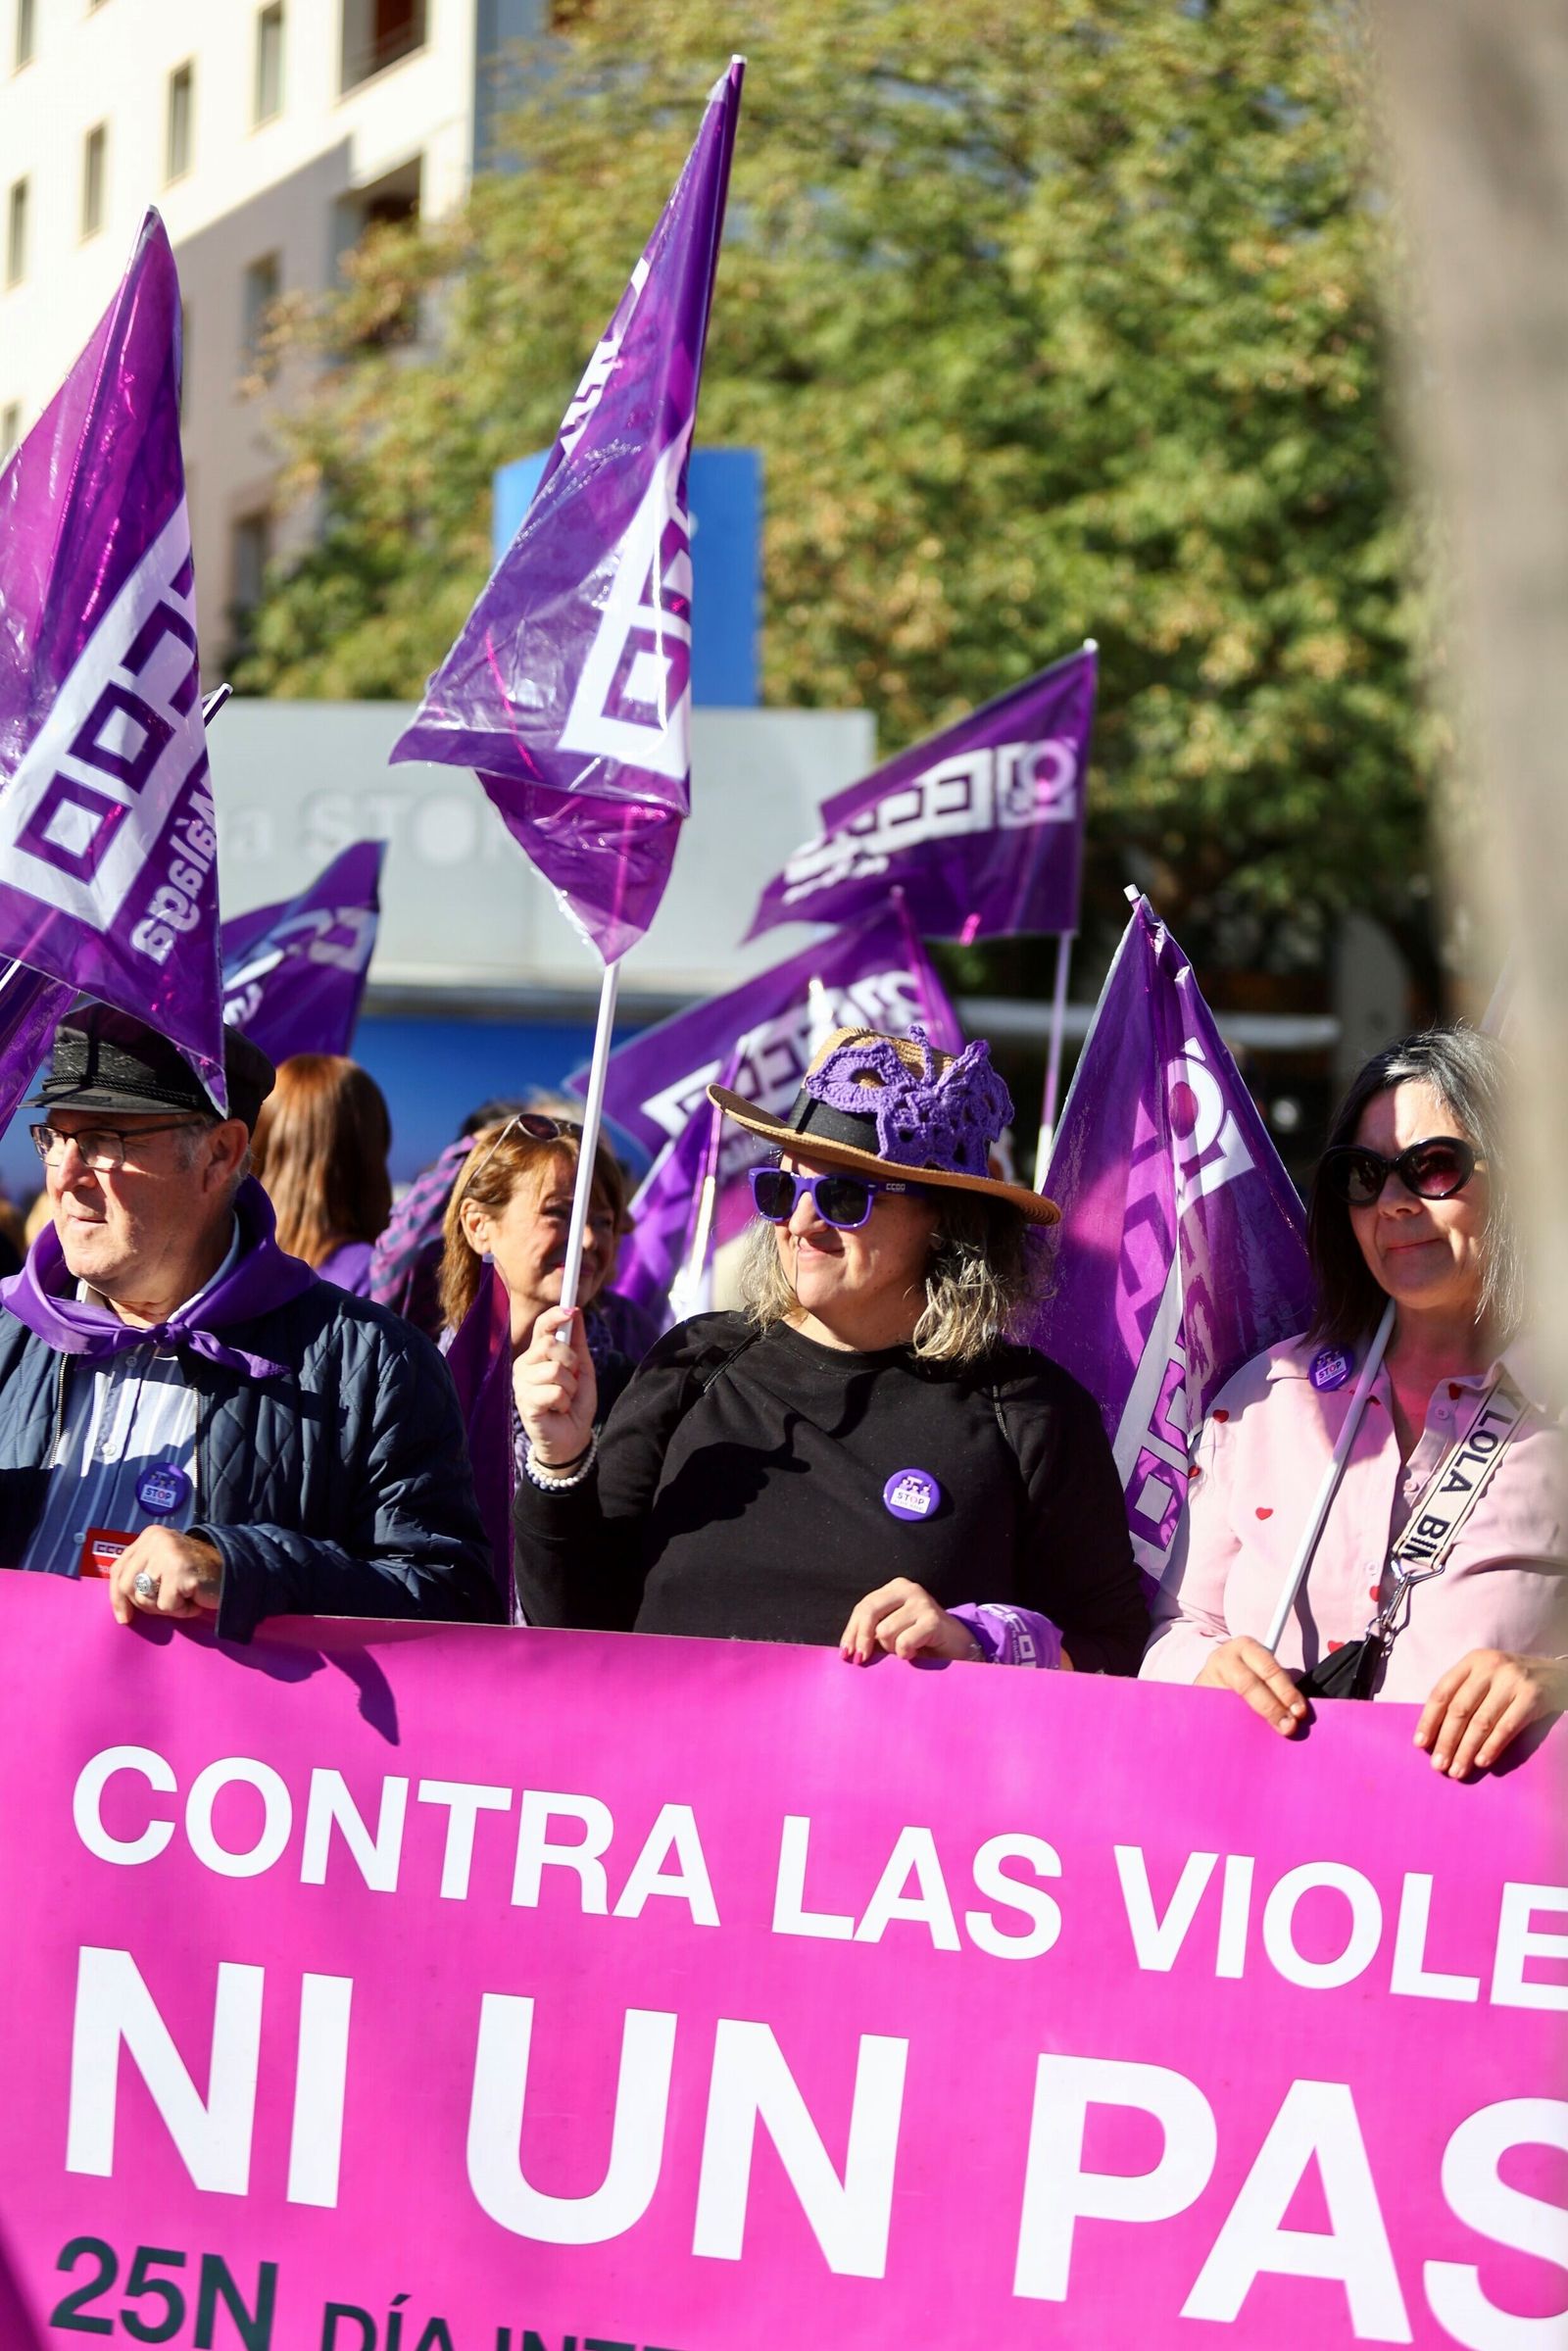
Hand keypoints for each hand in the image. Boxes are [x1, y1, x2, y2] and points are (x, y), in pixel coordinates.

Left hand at [110, 1528, 223, 1625]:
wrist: (235, 1573)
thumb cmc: (197, 1576)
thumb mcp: (163, 1568)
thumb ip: (141, 1576)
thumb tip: (120, 1610)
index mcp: (149, 1536)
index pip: (118, 1569)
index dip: (116, 1597)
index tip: (124, 1618)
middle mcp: (155, 1540)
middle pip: (126, 1585)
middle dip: (145, 1605)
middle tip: (168, 1604)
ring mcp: (167, 1554)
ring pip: (145, 1598)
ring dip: (165, 1607)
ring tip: (185, 1597)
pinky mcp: (179, 1571)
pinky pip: (167, 1605)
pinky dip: (182, 1610)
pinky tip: (195, 1599)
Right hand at [512, 1306, 596, 1468]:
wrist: (572, 1438)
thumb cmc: (575, 1403)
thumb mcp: (582, 1368)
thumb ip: (577, 1342)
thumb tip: (577, 1310)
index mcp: (536, 1355)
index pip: (541, 1327)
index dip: (555, 1316)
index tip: (571, 1310)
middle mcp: (524, 1366)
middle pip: (549, 1345)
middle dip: (570, 1362)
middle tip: (571, 1380)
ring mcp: (521, 1384)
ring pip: (554, 1369)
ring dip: (570, 1387)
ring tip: (565, 1399)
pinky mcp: (525, 1403)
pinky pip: (554, 1391)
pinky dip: (564, 1402)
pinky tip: (558, 1410)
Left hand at [840, 1579, 981, 1666]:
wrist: (958, 1647)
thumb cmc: (920, 1641)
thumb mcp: (893, 1631)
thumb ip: (872, 1633)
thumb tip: (846, 1650)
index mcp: (894, 1589)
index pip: (863, 1607)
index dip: (851, 1631)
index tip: (845, 1654)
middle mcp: (908, 1589)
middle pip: (869, 1611)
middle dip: (862, 1638)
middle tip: (861, 1660)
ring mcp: (922, 1602)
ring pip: (885, 1631)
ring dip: (890, 1649)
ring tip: (904, 1651)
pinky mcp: (933, 1620)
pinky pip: (904, 1642)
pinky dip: (904, 1653)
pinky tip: (914, 1654)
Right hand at [1194, 1635, 1307, 1734]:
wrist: (1215, 1674)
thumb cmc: (1249, 1673)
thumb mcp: (1263, 1670)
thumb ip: (1278, 1686)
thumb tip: (1298, 1713)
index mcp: (1246, 1647)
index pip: (1268, 1669)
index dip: (1286, 1691)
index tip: (1300, 1712)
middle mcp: (1224, 1658)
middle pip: (1248, 1684)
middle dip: (1271, 1708)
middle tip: (1288, 1727)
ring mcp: (1206, 1676)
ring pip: (1229, 1700)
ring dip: (1248, 1722)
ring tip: (1264, 1738)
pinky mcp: (1197, 1693)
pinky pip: (1215, 1713)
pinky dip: (1229, 1727)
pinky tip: (1242, 1740)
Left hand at [1414, 1649, 1567, 1778]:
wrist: (1556, 1675)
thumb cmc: (1511, 1681)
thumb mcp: (1485, 1677)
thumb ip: (1462, 1695)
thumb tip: (1435, 1734)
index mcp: (1472, 1662)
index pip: (1442, 1692)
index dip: (1429, 1720)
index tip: (1420, 1744)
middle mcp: (1490, 1667)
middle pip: (1460, 1710)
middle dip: (1446, 1741)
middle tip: (1438, 1766)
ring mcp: (1512, 1681)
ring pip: (1481, 1722)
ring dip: (1466, 1750)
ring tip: (1457, 1770)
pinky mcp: (1532, 1696)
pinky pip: (1506, 1727)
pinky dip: (1492, 1747)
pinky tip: (1481, 1762)